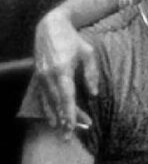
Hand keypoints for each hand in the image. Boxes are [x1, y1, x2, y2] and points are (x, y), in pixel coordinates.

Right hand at [34, 10, 98, 134]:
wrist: (50, 27)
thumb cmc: (73, 40)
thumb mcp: (88, 53)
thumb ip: (92, 73)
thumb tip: (94, 94)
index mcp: (62, 69)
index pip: (67, 96)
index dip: (70, 113)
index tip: (75, 126)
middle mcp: (49, 75)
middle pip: (58, 103)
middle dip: (65, 120)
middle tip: (71, 136)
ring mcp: (41, 76)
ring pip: (49, 102)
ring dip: (56, 118)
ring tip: (63, 133)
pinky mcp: (38, 76)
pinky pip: (42, 97)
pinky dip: (47, 109)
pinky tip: (52, 120)